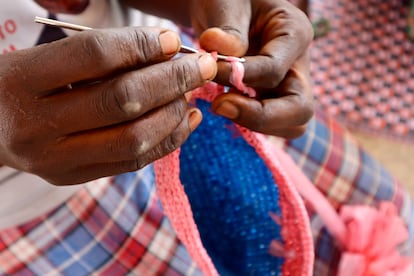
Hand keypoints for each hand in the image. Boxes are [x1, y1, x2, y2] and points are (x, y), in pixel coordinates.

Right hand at [0, 27, 216, 184]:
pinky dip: (168, 140)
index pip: (95, 56)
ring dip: (173, 113)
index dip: (141, 45)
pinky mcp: (74, 177)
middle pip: (122, 101)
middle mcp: (37, 126)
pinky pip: (133, 162)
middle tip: (201, 66)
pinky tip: (186, 120)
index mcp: (23, 81)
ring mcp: (56, 160)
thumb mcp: (48, 58)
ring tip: (190, 93)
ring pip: (134, 139)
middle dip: (172, 81)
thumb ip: (101, 57)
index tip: (172, 39)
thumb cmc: (24, 84)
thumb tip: (166, 53)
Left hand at [191, 0, 313, 137]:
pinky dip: (248, 121)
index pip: (275, 70)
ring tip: (221, 105)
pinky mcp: (272, 97)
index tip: (209, 71)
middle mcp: (298, 64)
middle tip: (220, 106)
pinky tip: (224, 105)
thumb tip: (220, 51)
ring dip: (255, 123)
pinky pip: (270, 123)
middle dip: (259, 115)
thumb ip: (228, 29)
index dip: (240, 76)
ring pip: (290, 124)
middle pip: (299, 109)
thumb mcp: (227, 3)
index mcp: (295, 34)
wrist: (224, 7)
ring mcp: (287, 84)